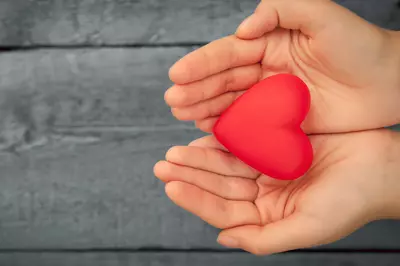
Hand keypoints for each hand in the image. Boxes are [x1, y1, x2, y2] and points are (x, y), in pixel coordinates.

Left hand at [154, 130, 399, 254]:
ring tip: (175, 151)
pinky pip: (242, 142)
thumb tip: (223, 239)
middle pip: (218, 186)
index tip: (171, 185)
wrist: (382, 166)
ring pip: (225, 164)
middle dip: (191, 175)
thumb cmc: (352, 200)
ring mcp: (267, 169)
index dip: (196, 199)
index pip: (222, 211)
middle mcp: (263, 195)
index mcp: (268, 217)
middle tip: (164, 163)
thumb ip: (265, 239)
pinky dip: (222, 139)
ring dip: (200, 157)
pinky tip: (203, 134)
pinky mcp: (275, 145)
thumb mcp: (310, 227)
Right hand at [165, 0, 399, 133]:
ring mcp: (271, 96)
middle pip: (223, 80)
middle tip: (173, 101)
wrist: (388, 82)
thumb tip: (243, 29)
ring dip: (204, 108)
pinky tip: (207, 128)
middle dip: (196, 89)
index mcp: (270, 42)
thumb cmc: (359, 44)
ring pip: (230, 102)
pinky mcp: (280, 120)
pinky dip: (227, 126)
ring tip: (183, 115)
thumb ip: (281, 10)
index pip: (229, 52)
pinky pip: (248, 124)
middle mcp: (265, 69)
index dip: (202, 63)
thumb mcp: (321, 14)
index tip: (177, 75)